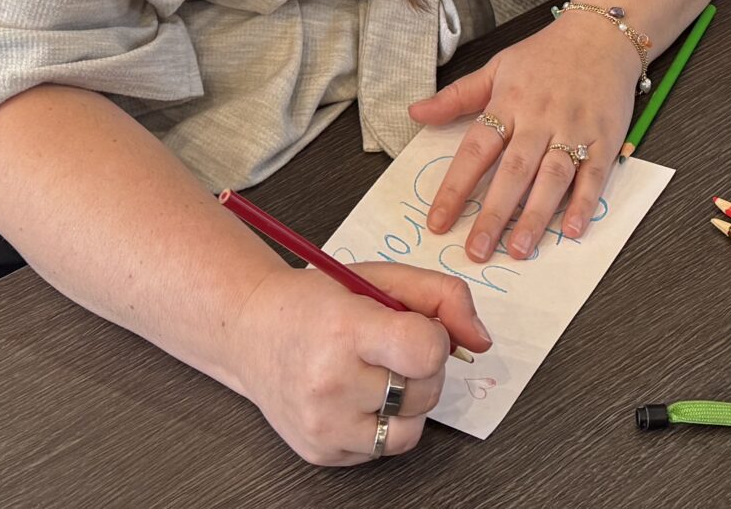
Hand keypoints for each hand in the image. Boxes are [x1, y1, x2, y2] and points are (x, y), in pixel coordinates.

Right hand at [227, 260, 487, 465]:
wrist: (250, 332)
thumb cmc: (317, 302)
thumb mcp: (379, 277)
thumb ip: (442, 297)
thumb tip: (481, 342)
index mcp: (346, 329)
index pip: (426, 350)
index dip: (434, 338)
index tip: (414, 328)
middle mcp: (331, 382)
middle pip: (424, 391)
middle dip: (422, 369)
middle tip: (390, 349)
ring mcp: (324, 424)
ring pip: (410, 430)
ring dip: (408, 403)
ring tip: (378, 376)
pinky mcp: (321, 453)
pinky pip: (383, 449)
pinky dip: (382, 424)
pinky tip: (357, 397)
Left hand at [409, 8, 639, 262]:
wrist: (603, 35)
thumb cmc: (547, 55)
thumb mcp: (497, 67)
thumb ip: (457, 96)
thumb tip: (415, 112)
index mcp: (509, 103)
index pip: (476, 150)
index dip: (455, 187)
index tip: (438, 222)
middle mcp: (540, 119)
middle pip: (513, 171)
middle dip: (493, 214)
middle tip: (477, 250)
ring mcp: (574, 130)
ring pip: (552, 178)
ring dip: (535, 216)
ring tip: (518, 249)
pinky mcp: (605, 138)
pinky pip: (594, 175)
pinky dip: (584, 203)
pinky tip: (573, 230)